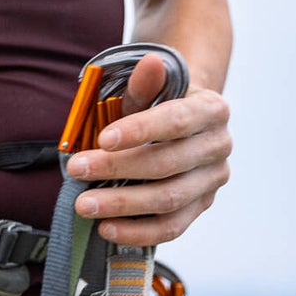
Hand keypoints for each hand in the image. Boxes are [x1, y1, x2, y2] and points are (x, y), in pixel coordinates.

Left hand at [66, 50, 231, 247]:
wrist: (181, 123)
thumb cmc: (158, 103)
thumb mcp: (150, 89)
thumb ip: (145, 83)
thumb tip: (150, 63)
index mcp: (212, 110)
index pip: (177, 121)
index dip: (140, 131)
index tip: (102, 139)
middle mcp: (219, 147)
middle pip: (167, 164)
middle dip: (117, 169)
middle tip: (76, 169)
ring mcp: (212, 181)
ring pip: (168, 200)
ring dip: (122, 205)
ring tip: (84, 204)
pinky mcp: (200, 207)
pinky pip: (171, 227)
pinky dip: (137, 232)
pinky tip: (106, 228)